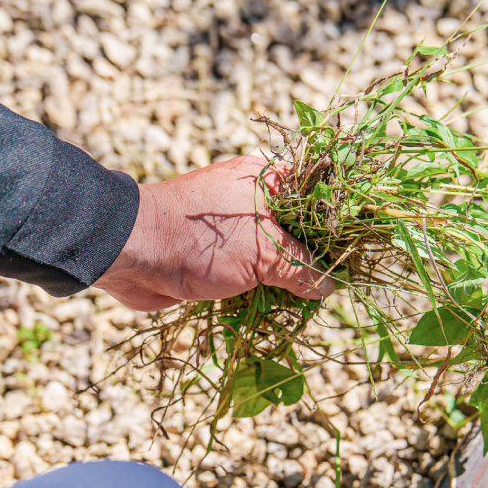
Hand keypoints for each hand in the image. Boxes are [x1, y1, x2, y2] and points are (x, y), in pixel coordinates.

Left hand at [94, 155, 334, 310]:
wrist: (129, 253)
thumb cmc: (199, 239)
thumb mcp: (263, 252)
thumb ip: (301, 267)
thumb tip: (329, 286)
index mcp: (269, 179)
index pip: (321, 193)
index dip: (341, 221)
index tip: (359, 250)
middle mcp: (254, 197)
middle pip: (302, 228)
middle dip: (317, 258)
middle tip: (337, 284)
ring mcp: (235, 227)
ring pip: (278, 254)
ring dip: (291, 280)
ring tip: (310, 303)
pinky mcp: (219, 255)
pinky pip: (254, 273)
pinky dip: (266, 290)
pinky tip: (282, 309)